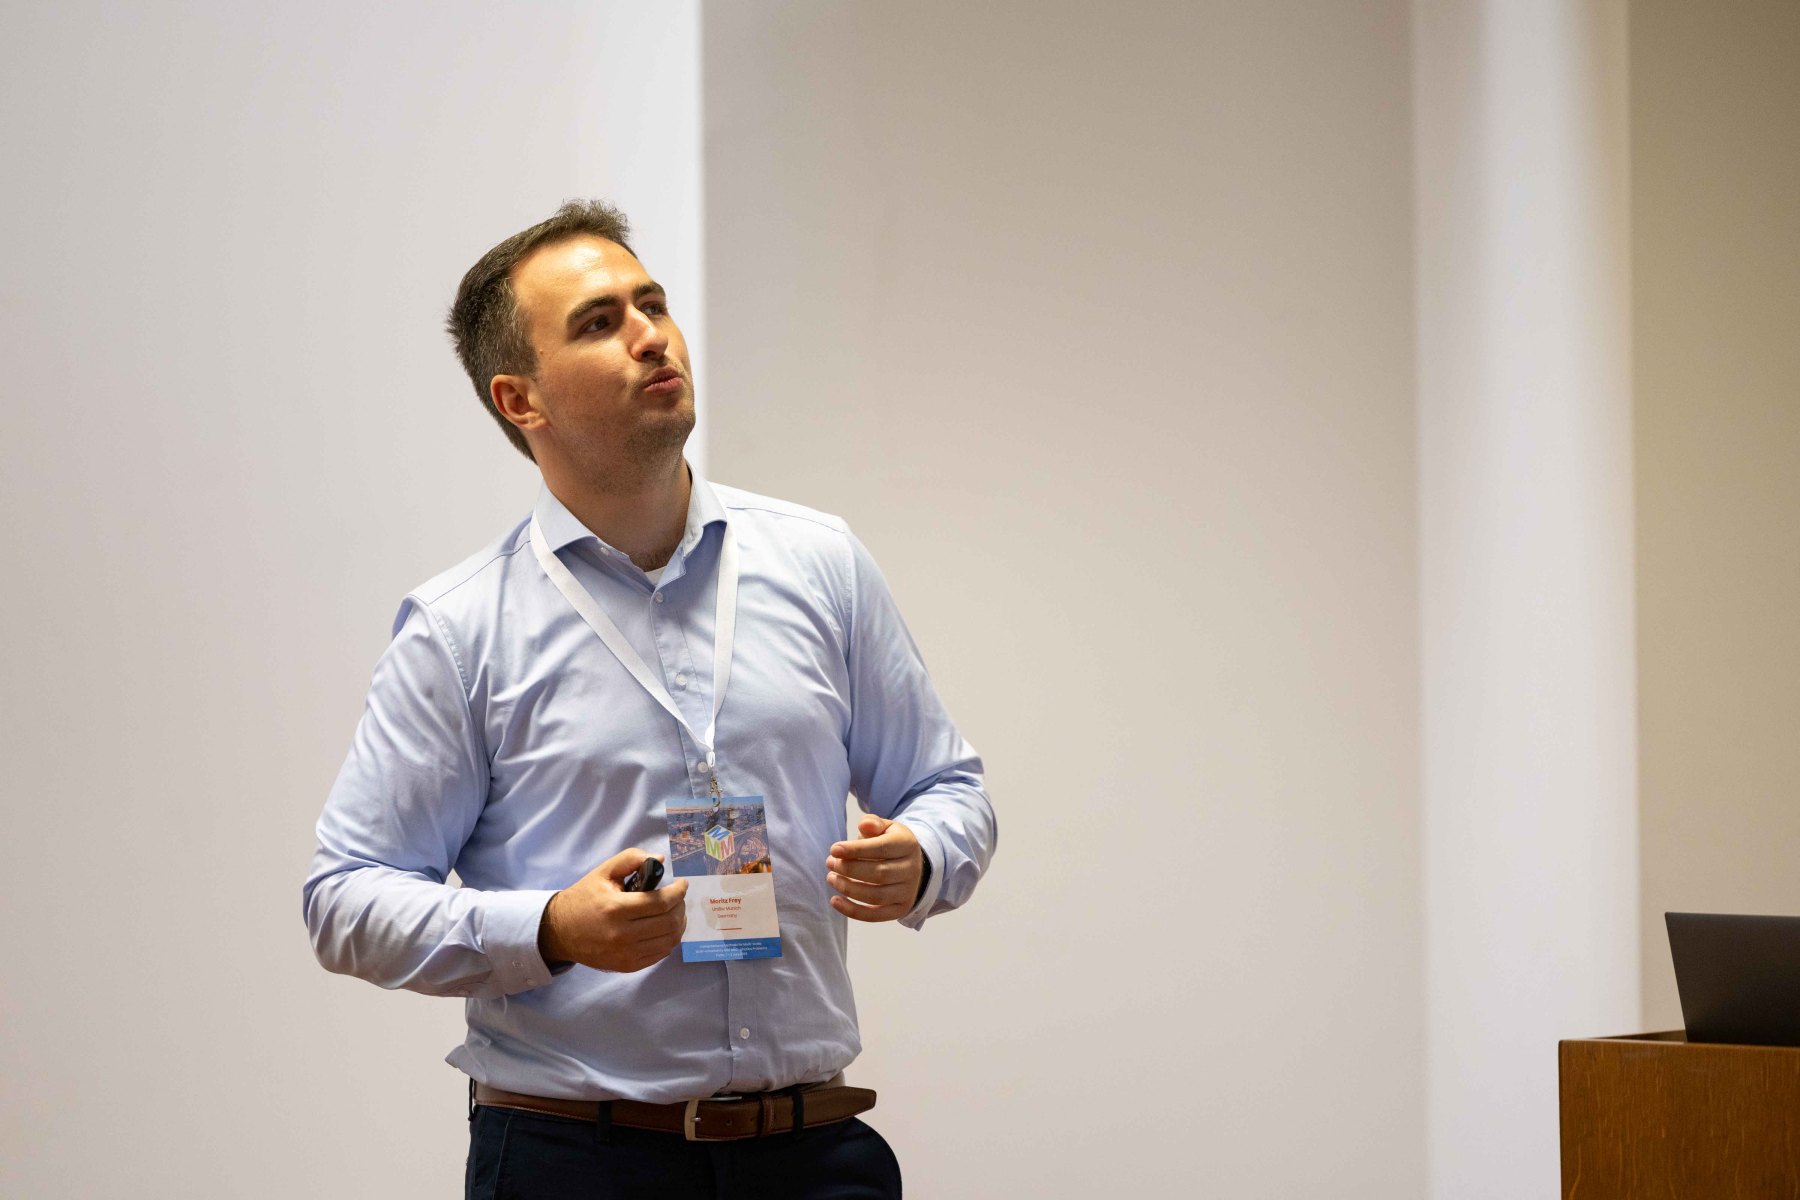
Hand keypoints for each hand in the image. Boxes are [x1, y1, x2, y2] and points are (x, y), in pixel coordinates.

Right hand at [539, 849, 687, 971]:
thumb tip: (661, 859)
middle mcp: (622, 935)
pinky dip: (669, 939)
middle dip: (681, 906)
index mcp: (616, 909)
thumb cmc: (584, 898)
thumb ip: (631, 859)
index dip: (678, 892)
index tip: (682, 883)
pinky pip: (660, 954)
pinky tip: (664, 928)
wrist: (560, 931)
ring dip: (679, 923)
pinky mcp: (627, 966)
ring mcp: (625, 954)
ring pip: (669, 940)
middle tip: (679, 897)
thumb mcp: (603, 872)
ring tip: (675, 911)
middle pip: (669, 922)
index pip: (661, 902)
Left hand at [826, 815, 922, 922]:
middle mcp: (911, 870)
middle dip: (849, 869)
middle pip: (878, 873)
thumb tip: (864, 825)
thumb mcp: (886, 827)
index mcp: (907, 845)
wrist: (912, 865)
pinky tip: (835, 901)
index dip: (856, 849)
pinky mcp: (900, 909)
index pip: (881, 848)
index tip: (834, 849)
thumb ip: (873, 823)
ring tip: (831, 878)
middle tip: (830, 863)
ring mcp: (907, 892)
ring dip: (849, 889)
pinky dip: (853, 911)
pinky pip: (875, 916)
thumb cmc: (891, 843)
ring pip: (876, 896)